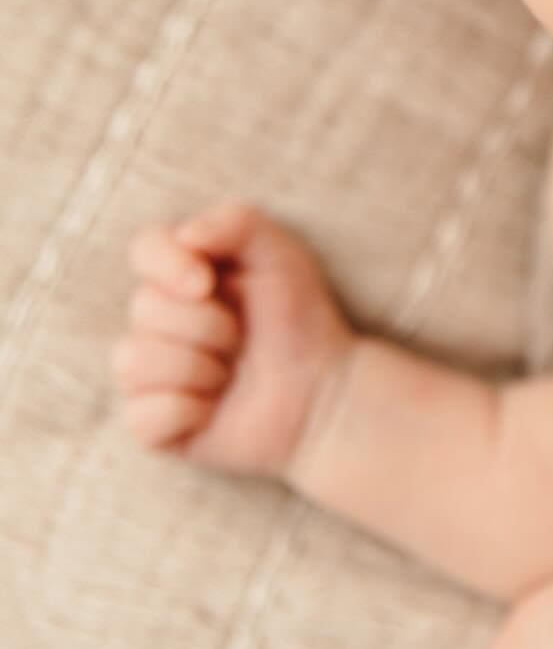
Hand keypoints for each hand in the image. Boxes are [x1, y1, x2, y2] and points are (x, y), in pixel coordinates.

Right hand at [111, 201, 357, 480]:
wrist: (324, 392)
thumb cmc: (301, 321)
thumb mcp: (281, 257)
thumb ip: (237, 224)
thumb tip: (185, 235)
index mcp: (184, 275)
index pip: (145, 249)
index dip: (168, 265)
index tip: (206, 284)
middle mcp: (159, 322)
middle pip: (144, 307)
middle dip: (208, 325)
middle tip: (243, 339)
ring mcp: (151, 374)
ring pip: (134, 360)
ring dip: (200, 368)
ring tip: (232, 374)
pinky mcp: (153, 424)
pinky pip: (141, 415)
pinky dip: (187, 411)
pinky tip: (215, 410)